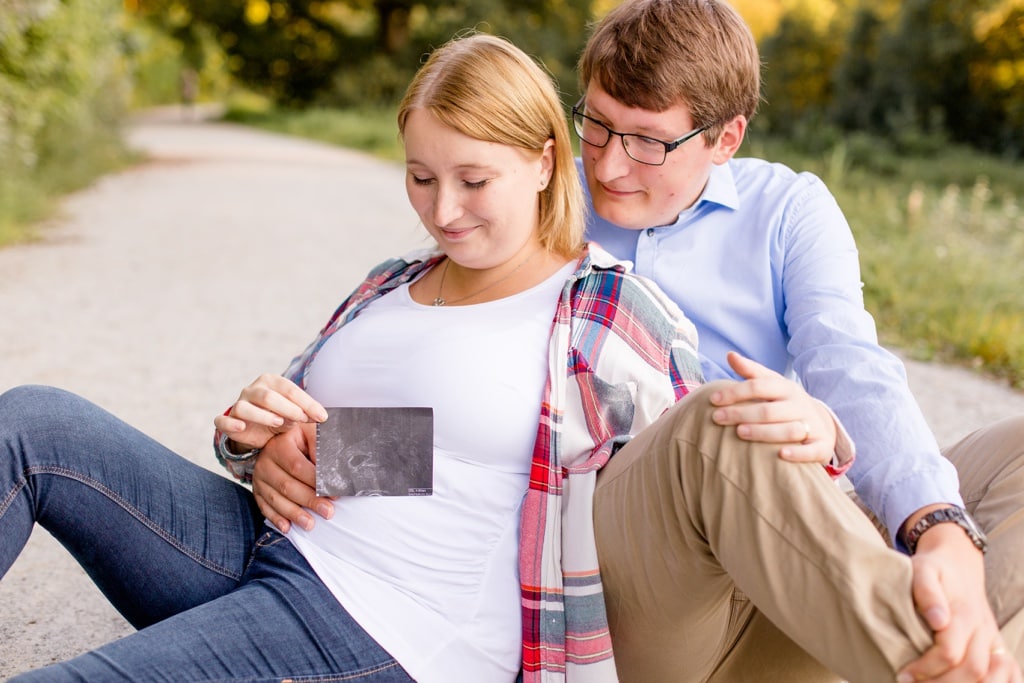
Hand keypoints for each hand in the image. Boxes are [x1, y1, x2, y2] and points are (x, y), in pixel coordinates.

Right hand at [214, 373, 327, 450]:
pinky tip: (241, 427)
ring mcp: (238, 404)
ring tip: (279, 422)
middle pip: (268, 396)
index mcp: (271, 382)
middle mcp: (253, 390)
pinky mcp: (227, 420)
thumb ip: (304, 413)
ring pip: (245, 407)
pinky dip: (230, 424)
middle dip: (288, 408)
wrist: (258, 432)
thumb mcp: (295, 414)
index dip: (306, 403)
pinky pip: (223, 421)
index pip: (289, 389)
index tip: (322, 417)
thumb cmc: (280, 417)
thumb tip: (321, 416)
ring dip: (263, 415)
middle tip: (301, 419)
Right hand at [252, 424, 334, 532]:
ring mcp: (259, 478)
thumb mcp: (311, 432)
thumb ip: (319, 447)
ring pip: (276, 499)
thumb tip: (328, 470)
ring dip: (294, 514)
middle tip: (328, 512)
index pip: (297, 466)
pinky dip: (276, 518)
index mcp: (279, 445)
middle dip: (310, 501)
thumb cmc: (301, 436)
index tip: (333, 492)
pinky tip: (287, 527)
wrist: (278, 437)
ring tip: (310, 524)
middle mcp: (265, 462)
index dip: (316, 481)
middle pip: (287, 486)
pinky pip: (264, 507)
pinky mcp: (257, 490)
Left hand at [709, 351, 836, 463]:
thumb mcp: (772, 384)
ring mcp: (812, 425)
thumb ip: (751, 371)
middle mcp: (799, 405)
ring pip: (789, 429)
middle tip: (718, 418)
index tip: (713, 400)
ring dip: (764, 432)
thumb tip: (730, 355)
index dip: (735, 392)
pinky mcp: (821, 445)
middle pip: (769, 410)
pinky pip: (811, 450)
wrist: (820, 423)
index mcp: (786, 388)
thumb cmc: (785, 402)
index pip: (759, 386)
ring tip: (740, 433)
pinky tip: (781, 455)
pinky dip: (798, 453)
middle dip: (742, 414)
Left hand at [896, 519, 1021, 681]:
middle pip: (972, 670)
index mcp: (963, 613)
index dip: (925, 668)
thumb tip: (937, 620)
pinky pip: (1011, 673)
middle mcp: (983, 629)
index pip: (950, 652)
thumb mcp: (922, 570)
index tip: (903, 674)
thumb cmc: (934, 569)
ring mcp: (993, 639)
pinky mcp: (998, 646)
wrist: (958, 563)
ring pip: (993, 677)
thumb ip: (926, 591)